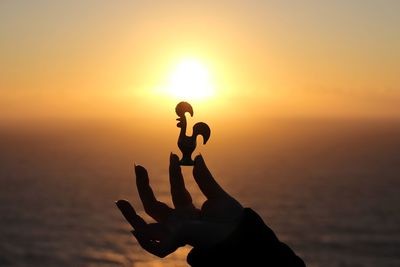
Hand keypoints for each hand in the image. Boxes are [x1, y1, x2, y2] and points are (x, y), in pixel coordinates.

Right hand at [116, 153, 242, 257]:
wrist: (240, 236)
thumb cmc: (232, 220)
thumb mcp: (217, 196)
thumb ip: (204, 179)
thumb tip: (197, 158)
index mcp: (189, 211)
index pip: (177, 190)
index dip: (173, 172)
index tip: (172, 154)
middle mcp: (180, 221)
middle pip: (154, 207)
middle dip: (144, 187)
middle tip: (137, 166)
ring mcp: (176, 232)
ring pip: (147, 227)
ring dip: (131, 216)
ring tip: (120, 201)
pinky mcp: (177, 242)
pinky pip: (157, 248)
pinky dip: (145, 241)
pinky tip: (135, 229)